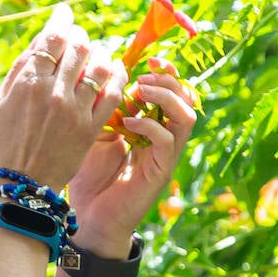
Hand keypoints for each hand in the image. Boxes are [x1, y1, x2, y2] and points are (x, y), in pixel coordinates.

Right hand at [0, 5, 125, 190]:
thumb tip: (41, 40)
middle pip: (78, 47)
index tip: (65, 14)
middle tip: (79, 36)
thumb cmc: (4, 142)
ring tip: (98, 52)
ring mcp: (76, 110)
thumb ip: (21, 69)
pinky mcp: (92, 128)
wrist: (21, 184)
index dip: (61, 20)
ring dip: (101, 52)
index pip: (52, 38)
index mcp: (28, 83)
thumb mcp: (0, 102)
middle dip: (80, 35)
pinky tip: (116, 68)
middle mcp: (55, 93)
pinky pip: (114, 93)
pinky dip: (118, 75)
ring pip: (100, 66)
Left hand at [68, 56, 198, 251]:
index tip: (150, 59)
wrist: (90, 217)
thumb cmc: (89, 175)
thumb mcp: (94, 132)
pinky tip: (129, 122)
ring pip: (186, 116)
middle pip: (187, 99)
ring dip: (165, 98)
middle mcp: (165, 138)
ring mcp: (165, 155)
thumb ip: (104, 107)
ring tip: (140, 91)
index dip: (167, 72)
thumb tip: (103, 74)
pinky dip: (150, 125)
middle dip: (169, 80)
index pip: (173, 92)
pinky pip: (167, 140)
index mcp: (153, 126)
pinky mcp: (160, 171)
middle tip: (145, 75)